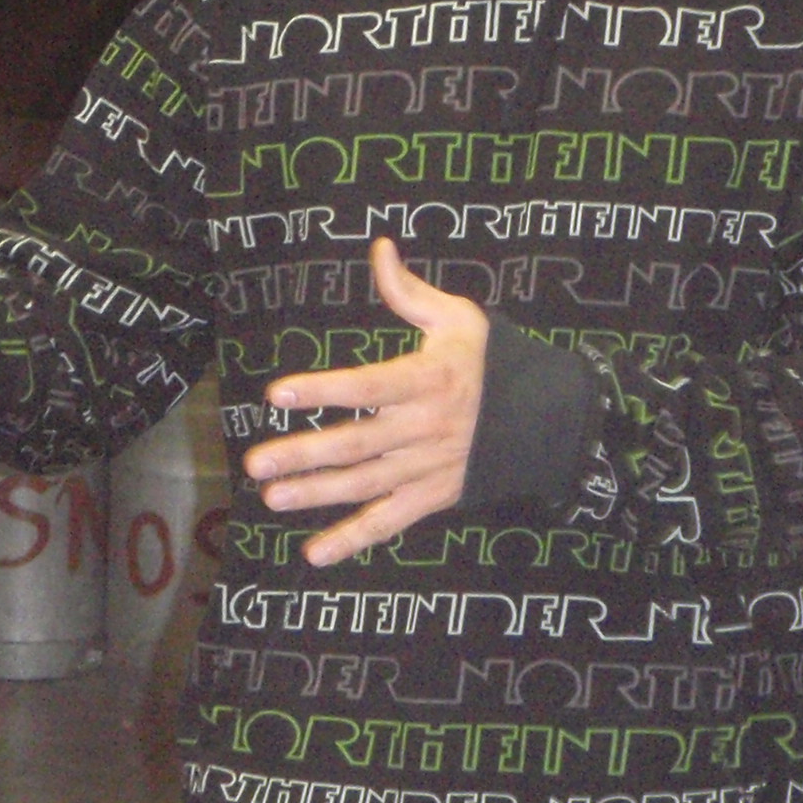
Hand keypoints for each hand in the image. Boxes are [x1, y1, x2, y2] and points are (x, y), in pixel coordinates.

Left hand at [241, 239, 486, 566]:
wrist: (546, 417)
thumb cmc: (492, 361)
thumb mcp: (460, 318)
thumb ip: (409, 291)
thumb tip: (379, 248)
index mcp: (428, 380)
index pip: (367, 386)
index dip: (322, 390)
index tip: (277, 393)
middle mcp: (425, 428)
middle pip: (357, 443)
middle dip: (305, 454)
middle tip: (257, 464)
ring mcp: (429, 467)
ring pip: (366, 484)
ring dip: (317, 493)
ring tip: (272, 497)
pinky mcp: (434, 496)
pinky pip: (390, 521)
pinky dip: (354, 539)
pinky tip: (314, 554)